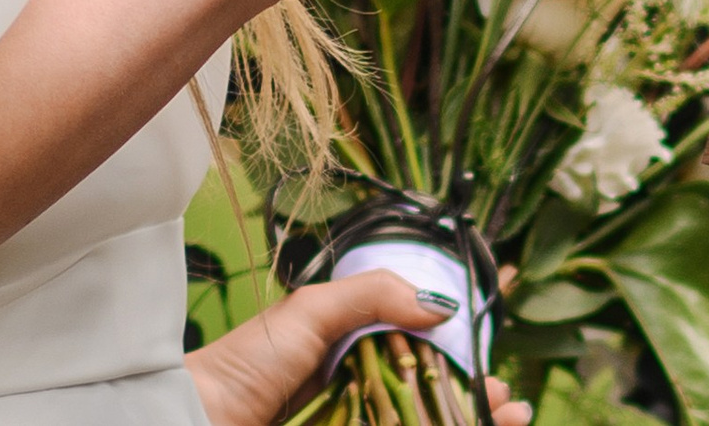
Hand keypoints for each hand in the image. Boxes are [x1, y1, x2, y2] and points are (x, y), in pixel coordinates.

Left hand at [185, 269, 531, 425]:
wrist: (200, 420)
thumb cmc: (249, 363)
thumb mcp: (312, 309)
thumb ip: (375, 296)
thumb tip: (442, 304)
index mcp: (355, 351)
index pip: (423, 352)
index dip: (462, 359)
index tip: (494, 363)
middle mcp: (362, 392)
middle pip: (434, 394)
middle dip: (478, 399)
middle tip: (508, 404)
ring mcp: (358, 422)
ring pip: (425, 422)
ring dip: (471, 421)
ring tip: (505, 421)